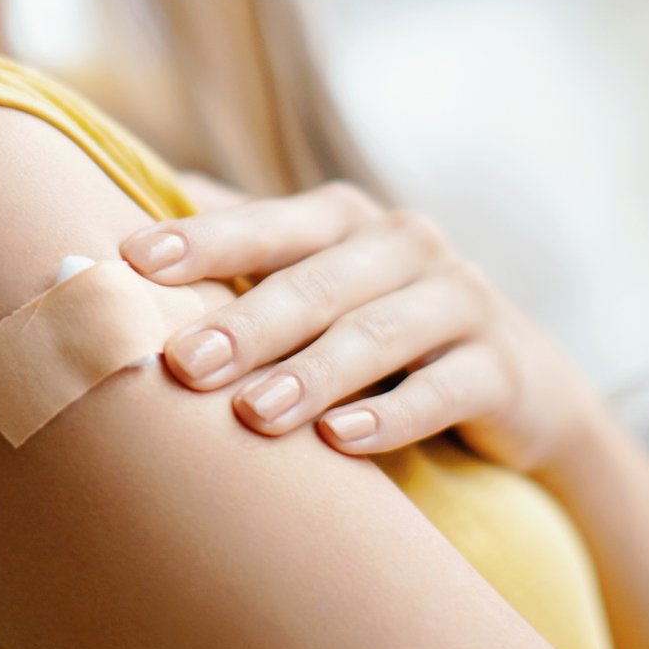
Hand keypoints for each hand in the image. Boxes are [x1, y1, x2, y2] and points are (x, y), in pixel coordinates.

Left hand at [120, 182, 598, 471]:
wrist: (517, 383)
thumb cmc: (376, 320)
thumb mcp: (314, 276)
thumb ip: (237, 244)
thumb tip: (133, 206)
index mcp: (342, 218)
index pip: (264, 224)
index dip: (201, 240)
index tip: (131, 263)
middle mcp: (403, 245)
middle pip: (315, 282)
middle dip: (245, 323)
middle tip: (182, 363)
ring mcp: (460, 301)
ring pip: (378, 334)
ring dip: (312, 374)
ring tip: (254, 413)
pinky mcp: (502, 368)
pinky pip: (445, 390)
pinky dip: (394, 416)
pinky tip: (342, 442)